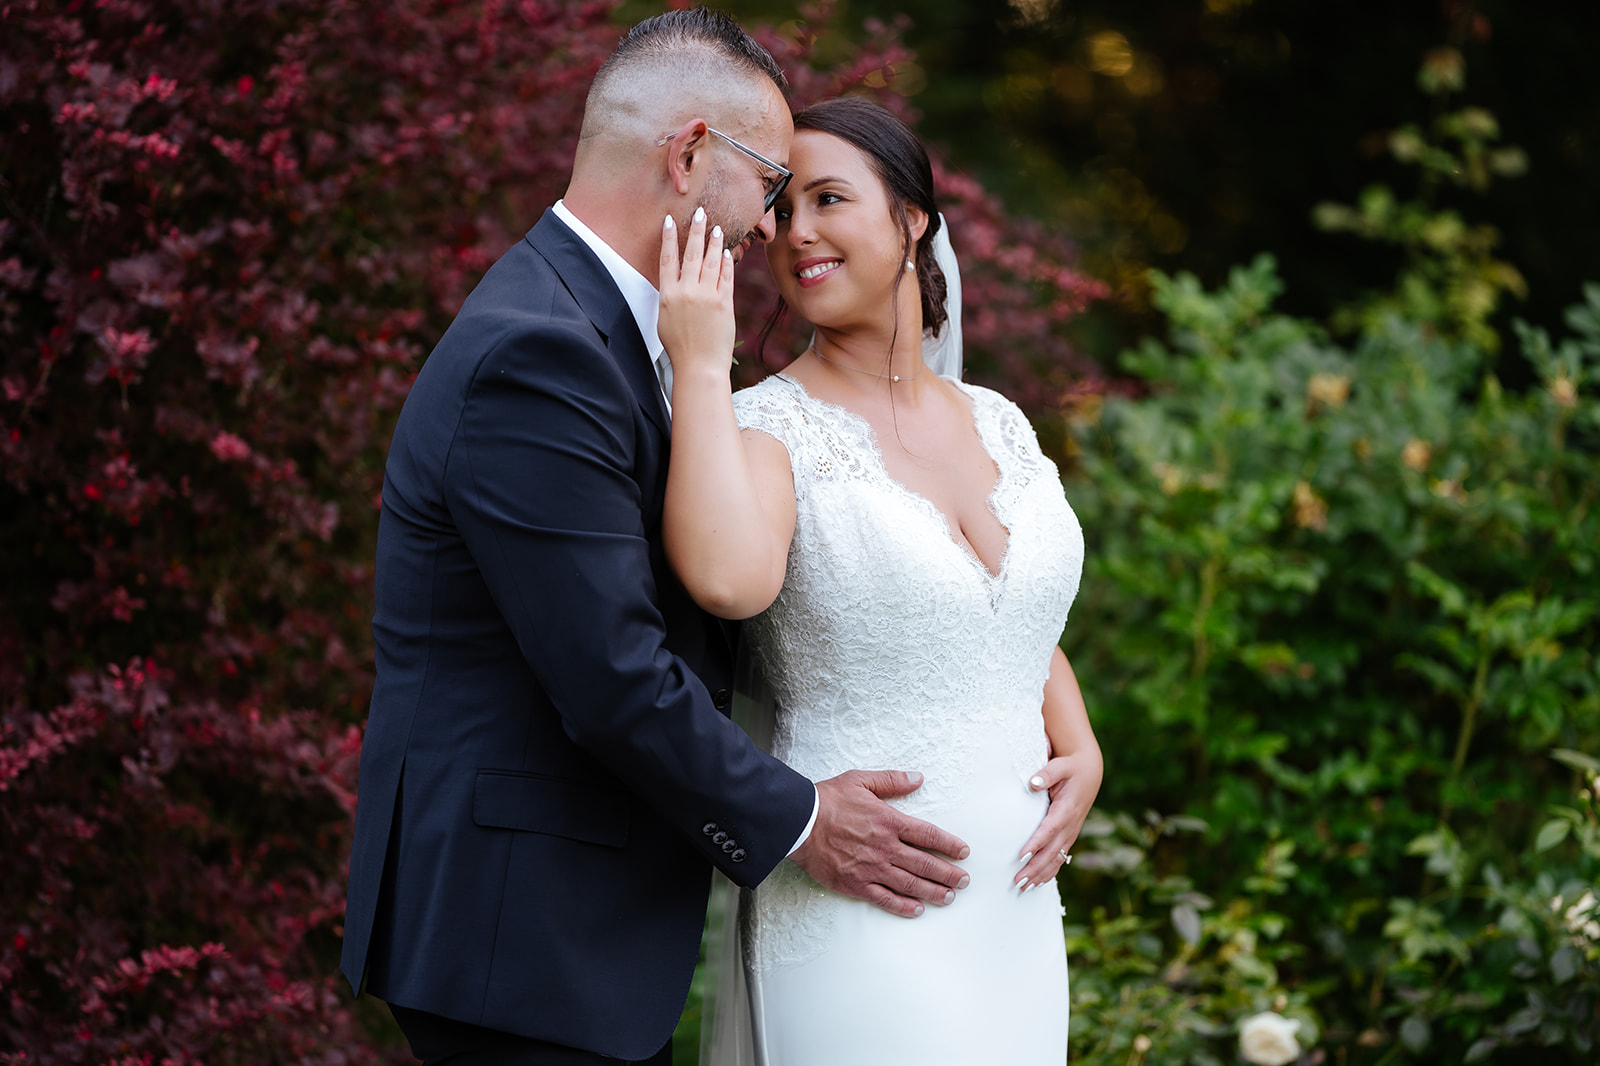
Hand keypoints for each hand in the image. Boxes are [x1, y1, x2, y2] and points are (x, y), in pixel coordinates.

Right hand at [656, 207, 734, 377]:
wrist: (699, 366)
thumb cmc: (680, 347)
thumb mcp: (664, 320)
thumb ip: (669, 297)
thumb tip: (673, 283)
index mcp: (668, 295)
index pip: (667, 259)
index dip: (668, 238)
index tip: (669, 221)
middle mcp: (686, 291)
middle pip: (690, 253)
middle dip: (695, 230)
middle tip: (699, 213)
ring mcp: (706, 296)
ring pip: (709, 261)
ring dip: (713, 242)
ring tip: (716, 228)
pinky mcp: (724, 303)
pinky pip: (725, 277)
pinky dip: (726, 263)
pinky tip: (726, 252)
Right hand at [789, 770, 970, 918]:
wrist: (798, 823)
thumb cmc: (827, 800)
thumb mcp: (861, 780)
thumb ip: (892, 781)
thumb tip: (918, 778)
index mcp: (889, 821)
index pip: (929, 836)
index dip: (950, 845)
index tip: (964, 853)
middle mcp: (886, 847)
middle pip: (926, 864)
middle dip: (949, 874)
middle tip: (964, 881)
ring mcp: (872, 868)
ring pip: (911, 884)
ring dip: (934, 892)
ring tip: (950, 897)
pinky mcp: (856, 884)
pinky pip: (885, 898)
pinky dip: (904, 906)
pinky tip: (917, 909)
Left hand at [1014, 747, 1102, 891]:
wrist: (1089, 772)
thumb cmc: (1071, 767)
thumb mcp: (1060, 765)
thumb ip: (1047, 773)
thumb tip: (1032, 783)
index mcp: (1067, 808)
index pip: (1049, 829)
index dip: (1036, 843)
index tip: (1020, 855)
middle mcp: (1070, 825)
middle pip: (1051, 851)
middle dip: (1035, 867)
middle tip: (1017, 881)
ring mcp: (1070, 833)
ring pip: (1056, 859)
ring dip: (1040, 875)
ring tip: (1023, 888)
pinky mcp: (1069, 836)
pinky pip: (1060, 858)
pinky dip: (1049, 872)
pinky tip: (1037, 883)